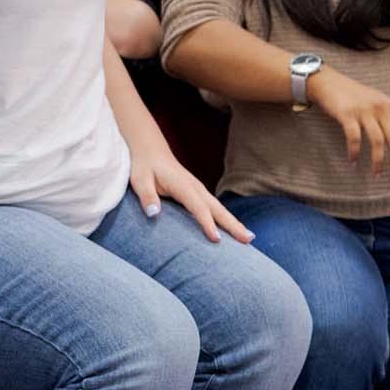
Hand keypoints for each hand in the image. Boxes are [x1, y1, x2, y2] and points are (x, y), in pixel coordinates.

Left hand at [127, 139, 253, 243]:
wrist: (150, 149)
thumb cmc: (143, 165)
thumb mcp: (140, 180)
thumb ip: (147, 197)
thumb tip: (154, 214)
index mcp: (183, 185)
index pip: (198, 207)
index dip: (207, 224)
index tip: (217, 240)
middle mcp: (195, 187)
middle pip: (218, 208)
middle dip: (234, 224)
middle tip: (249, 239)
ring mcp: (199, 189)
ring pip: (220, 208)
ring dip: (234, 222)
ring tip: (248, 238)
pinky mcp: (198, 192)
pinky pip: (215, 207)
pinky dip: (226, 218)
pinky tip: (233, 229)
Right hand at [308, 67, 389, 181]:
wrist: (329, 83)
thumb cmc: (355, 96)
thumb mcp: (380, 104)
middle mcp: (381, 108)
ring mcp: (364, 110)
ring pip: (377, 141)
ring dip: (377, 162)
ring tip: (376, 175)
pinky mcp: (347, 114)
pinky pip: (354, 138)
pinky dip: (354, 153)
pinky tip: (352, 163)